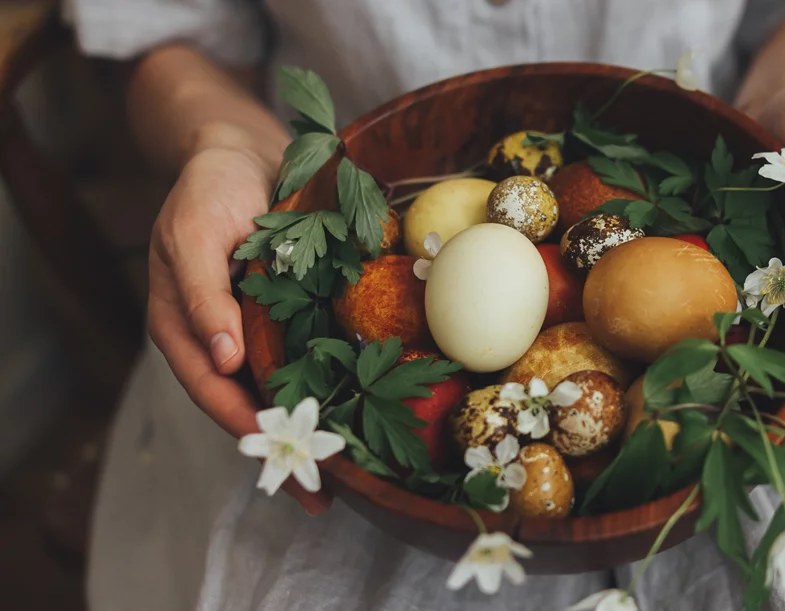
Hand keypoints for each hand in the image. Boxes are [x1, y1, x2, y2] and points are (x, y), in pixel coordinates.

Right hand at [148, 146, 332, 513]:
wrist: (243, 150)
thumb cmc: (209, 187)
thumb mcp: (194, 233)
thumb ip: (202, 294)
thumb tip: (222, 361)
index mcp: (186, 326)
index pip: (213, 391)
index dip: (245, 427)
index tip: (283, 458)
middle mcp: (222, 336)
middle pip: (250, 403)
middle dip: (286, 445)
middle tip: (326, 490)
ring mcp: (258, 327)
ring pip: (284, 387)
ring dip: (315, 424)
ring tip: (352, 469)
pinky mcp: (292, 312)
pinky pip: (312, 354)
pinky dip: (334, 383)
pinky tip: (367, 407)